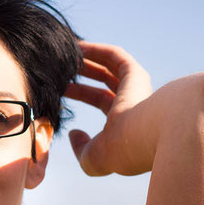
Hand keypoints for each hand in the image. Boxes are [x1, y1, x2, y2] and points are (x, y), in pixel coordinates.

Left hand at [65, 41, 153, 175]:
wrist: (144, 139)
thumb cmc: (121, 152)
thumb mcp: (93, 158)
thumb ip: (81, 148)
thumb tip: (73, 133)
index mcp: (126, 121)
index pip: (100, 100)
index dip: (80, 92)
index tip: (59, 85)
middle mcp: (134, 102)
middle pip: (104, 81)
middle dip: (84, 72)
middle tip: (60, 65)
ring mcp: (137, 87)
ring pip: (109, 66)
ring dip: (89, 59)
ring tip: (65, 51)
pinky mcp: (136, 75)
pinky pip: (115, 56)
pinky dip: (97, 50)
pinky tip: (77, 46)